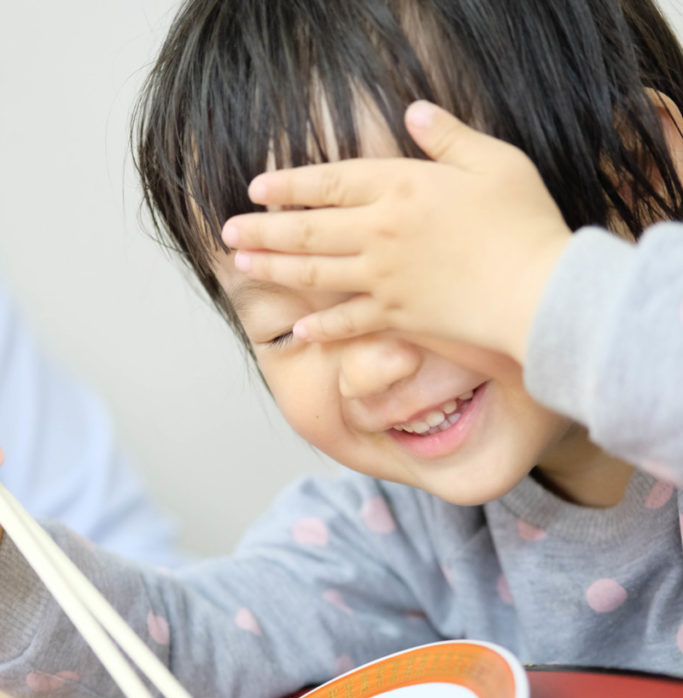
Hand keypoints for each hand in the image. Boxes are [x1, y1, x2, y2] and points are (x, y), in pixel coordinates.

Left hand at [223, 101, 572, 364]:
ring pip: (315, 275)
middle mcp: (380, 234)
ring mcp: (384, 280)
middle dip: (262, 231)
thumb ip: (447, 136)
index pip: (328, 182)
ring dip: (275, 271)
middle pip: (308, 232)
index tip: (256, 189)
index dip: (287, 186)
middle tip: (227, 234)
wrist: (537, 290)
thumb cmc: (523, 221)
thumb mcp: (492, 160)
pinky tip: (298, 329)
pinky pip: (349, 323)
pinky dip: (321, 327)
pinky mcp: (398, 318)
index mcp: (400, 187)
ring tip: (242, 268)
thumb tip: (412, 112)